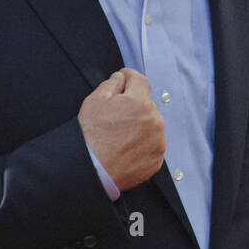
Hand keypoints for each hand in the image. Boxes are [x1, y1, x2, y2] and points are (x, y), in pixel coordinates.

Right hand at [78, 68, 165, 190]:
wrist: (92, 171)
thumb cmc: (91, 138)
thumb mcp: (94, 102)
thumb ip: (111, 84)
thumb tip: (120, 78)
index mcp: (140, 104)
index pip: (140, 80)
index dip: (128, 77)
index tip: (122, 80)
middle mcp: (155, 121)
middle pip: (146, 104)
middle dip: (133, 105)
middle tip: (114, 115)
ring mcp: (158, 142)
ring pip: (151, 124)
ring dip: (139, 124)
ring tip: (119, 135)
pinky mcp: (156, 159)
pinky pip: (152, 144)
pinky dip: (142, 143)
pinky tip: (125, 148)